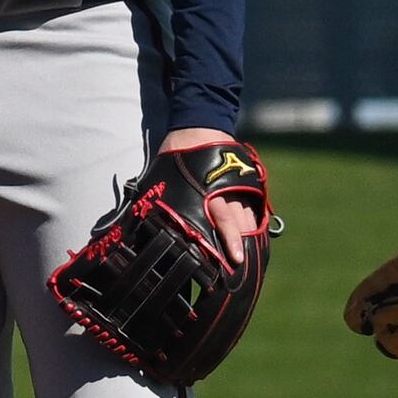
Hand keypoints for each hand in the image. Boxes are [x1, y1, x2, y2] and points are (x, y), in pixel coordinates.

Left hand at [159, 127, 262, 262]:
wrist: (199, 125)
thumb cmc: (177, 154)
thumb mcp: (163, 177)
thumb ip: (160, 202)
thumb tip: (140, 226)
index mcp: (207, 191)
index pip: (222, 221)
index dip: (230, 242)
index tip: (236, 260)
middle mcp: (227, 191)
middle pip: (240, 225)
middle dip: (243, 248)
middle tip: (244, 272)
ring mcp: (240, 187)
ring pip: (250, 219)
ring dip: (251, 240)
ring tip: (254, 263)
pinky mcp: (247, 184)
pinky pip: (255, 210)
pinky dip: (256, 226)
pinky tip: (257, 243)